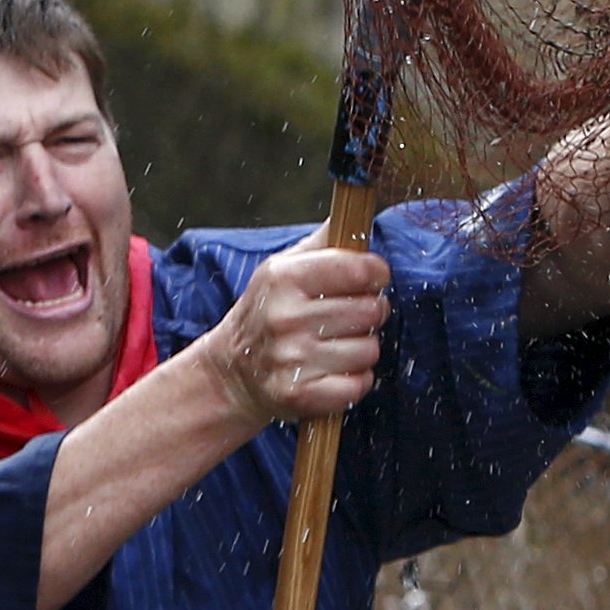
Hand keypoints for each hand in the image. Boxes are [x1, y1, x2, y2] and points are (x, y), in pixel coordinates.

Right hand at [203, 234, 390, 433]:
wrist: (233, 370)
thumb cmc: (269, 310)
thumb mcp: (284, 267)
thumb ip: (324, 242)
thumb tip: (354, 213)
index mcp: (284, 277)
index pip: (360, 269)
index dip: (376, 274)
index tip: (371, 279)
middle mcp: (285, 317)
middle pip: (372, 310)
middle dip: (370, 312)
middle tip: (349, 317)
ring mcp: (292, 360)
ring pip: (370, 349)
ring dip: (362, 349)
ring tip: (336, 345)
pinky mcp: (301, 396)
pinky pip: (361, 384)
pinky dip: (356, 380)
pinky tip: (334, 372)